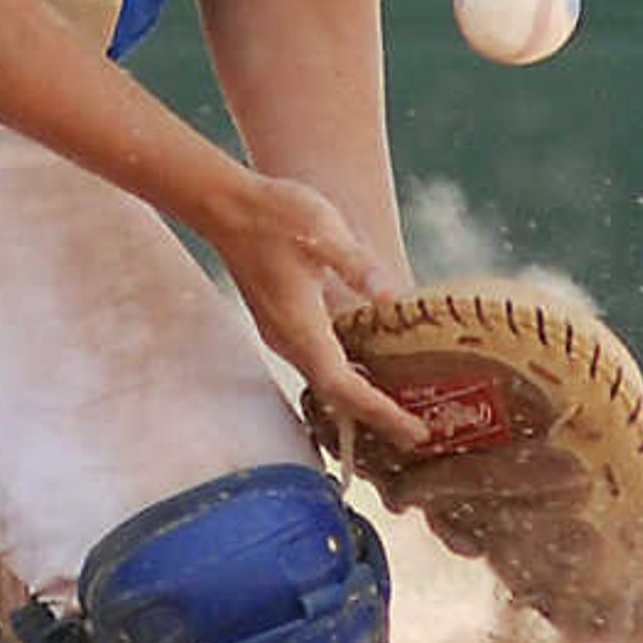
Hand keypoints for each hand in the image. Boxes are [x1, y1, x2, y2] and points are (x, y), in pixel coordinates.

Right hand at [210, 174, 426, 449]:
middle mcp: (288, 340)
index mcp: (301, 326)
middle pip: (335, 397)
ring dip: (359, 402)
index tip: (414, 432)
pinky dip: (345, 380)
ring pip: (324, 383)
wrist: (224, 206)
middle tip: (418, 436)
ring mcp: (281, 334)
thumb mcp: (323, 230)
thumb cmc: (273, 214)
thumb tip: (393, 296)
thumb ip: (357, 265)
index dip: (379, 412)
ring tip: (400, 412)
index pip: (344, 386)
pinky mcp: (280, 325)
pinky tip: (367, 370)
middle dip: (375, 418)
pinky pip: (316, 366)